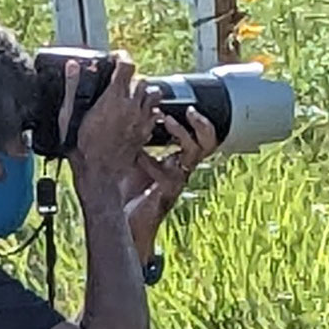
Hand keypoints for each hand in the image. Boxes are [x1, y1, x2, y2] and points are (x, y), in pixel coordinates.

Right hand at [68, 53, 157, 203]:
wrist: (100, 172)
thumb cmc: (83, 146)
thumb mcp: (70, 115)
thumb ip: (72, 88)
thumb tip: (72, 65)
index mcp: (114, 98)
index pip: (127, 65)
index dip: (122, 57)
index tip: (116, 58)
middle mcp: (132, 106)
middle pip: (141, 80)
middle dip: (132, 78)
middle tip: (120, 82)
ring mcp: (142, 119)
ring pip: (153, 94)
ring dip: (143, 93)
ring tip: (131, 96)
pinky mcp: (146, 131)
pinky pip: (155, 113)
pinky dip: (148, 110)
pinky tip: (137, 114)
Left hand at [123, 108, 218, 262]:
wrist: (120, 222)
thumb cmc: (125, 193)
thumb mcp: (130, 160)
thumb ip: (134, 141)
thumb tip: (124, 117)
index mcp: (174, 160)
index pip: (196, 137)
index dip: (193, 120)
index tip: (179, 106)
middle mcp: (180, 169)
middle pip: (208, 143)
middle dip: (203, 124)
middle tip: (191, 111)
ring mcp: (177, 180)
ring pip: (196, 152)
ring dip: (182, 133)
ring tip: (167, 121)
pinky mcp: (168, 190)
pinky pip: (168, 170)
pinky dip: (151, 159)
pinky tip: (137, 156)